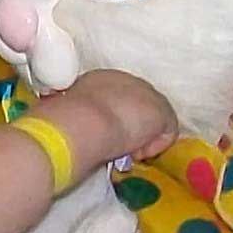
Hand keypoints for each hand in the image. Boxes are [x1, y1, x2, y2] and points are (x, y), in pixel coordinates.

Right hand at [60, 70, 177, 162]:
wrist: (82, 121)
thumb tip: (76, 128)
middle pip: (136, 107)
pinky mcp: (163, 111)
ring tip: (125, 152)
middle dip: (130, 128)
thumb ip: (78, 117)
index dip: (112, 120)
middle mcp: (126, 80)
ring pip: (151, 121)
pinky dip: (153, 146)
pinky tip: (136, 153)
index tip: (104, 137)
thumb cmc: (66, 121)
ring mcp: (148, 94)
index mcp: (100, 78)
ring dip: (141, 138)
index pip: (114, 99)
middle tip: (117, 146)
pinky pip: (166, 132)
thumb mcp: (68, 115)